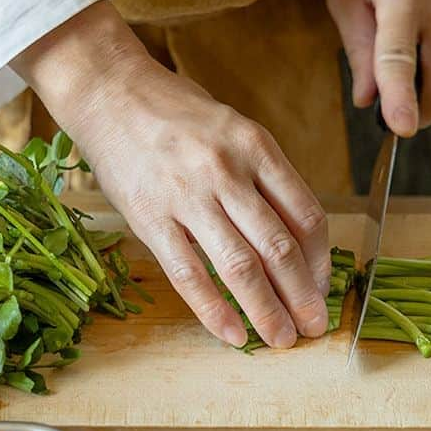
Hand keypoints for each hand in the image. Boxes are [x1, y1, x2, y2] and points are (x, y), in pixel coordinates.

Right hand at [11, 1, 331, 348]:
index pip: (306, 215)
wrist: (110, 92)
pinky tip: (231, 334)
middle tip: (313, 327)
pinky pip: (189, 274)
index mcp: (257, 147)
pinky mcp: (150, 218)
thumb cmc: (174, 113)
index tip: (320, 287)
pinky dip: (213, 310)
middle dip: (302, 296)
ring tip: (281, 338)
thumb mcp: (232, 129)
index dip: (320, 260)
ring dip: (267, 310)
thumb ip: (261, 177)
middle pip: (279, 247)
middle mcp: (228, 172)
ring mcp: (188, 196)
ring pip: (240, 266)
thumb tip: (290, 236)